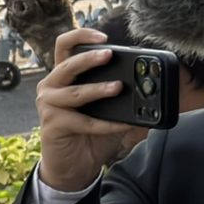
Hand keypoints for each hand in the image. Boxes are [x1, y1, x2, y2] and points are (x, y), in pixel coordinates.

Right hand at [34, 28, 145, 191]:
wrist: (73, 166)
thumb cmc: (88, 134)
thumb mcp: (107, 110)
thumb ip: (122, 97)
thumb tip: (155, 89)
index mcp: (62, 77)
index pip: (64, 47)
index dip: (81, 37)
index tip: (103, 37)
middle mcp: (51, 87)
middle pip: (66, 64)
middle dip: (89, 58)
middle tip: (109, 55)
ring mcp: (49, 106)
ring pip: (75, 92)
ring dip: (98, 89)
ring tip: (118, 87)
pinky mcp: (53, 125)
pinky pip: (85, 122)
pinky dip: (108, 124)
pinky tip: (125, 124)